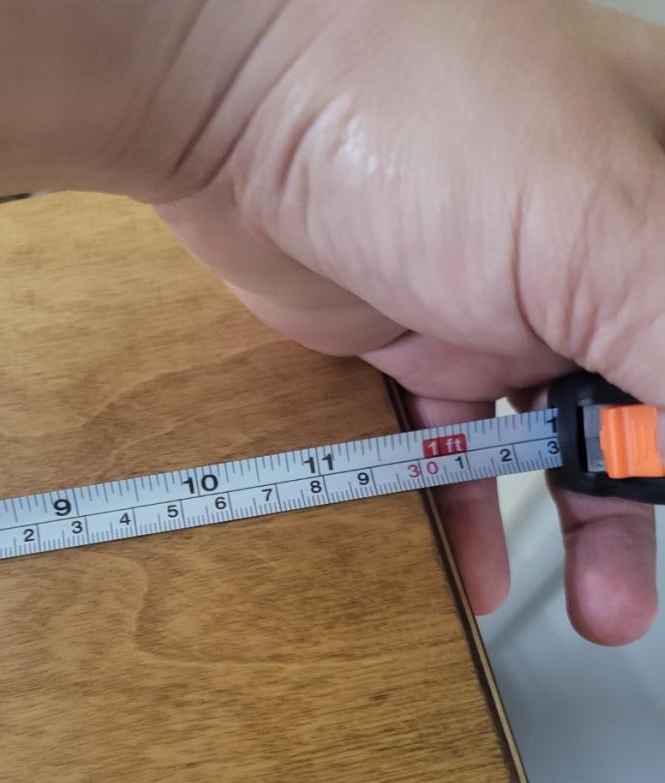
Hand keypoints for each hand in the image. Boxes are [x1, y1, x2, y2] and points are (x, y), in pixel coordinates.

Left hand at [155, 0, 664, 642]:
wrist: (239, 95)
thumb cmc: (430, 112)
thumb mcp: (605, 231)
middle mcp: (603, 250)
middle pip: (652, 402)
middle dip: (657, 497)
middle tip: (645, 581)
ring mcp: (512, 298)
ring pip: (566, 435)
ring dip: (586, 527)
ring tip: (605, 608)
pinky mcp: (425, 337)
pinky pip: (459, 444)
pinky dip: (469, 508)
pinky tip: (477, 568)